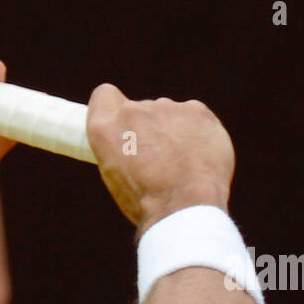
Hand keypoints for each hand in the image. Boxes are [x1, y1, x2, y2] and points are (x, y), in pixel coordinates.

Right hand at [86, 83, 234, 232]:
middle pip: (141, 110)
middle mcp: (132, 112)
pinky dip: (197, 132)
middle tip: (157, 160)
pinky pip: (194, 116)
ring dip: (173, 131)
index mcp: (105, 129)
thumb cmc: (147, 202)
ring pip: (169, 114)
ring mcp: (166, 108)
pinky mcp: (196, 110)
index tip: (123, 124)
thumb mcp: (115, 176)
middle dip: (148, 128)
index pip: (104, 95)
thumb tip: (136, 143)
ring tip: (181, 163)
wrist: (184, 207)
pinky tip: (198, 156)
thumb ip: (120, 147)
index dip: (113, 107)